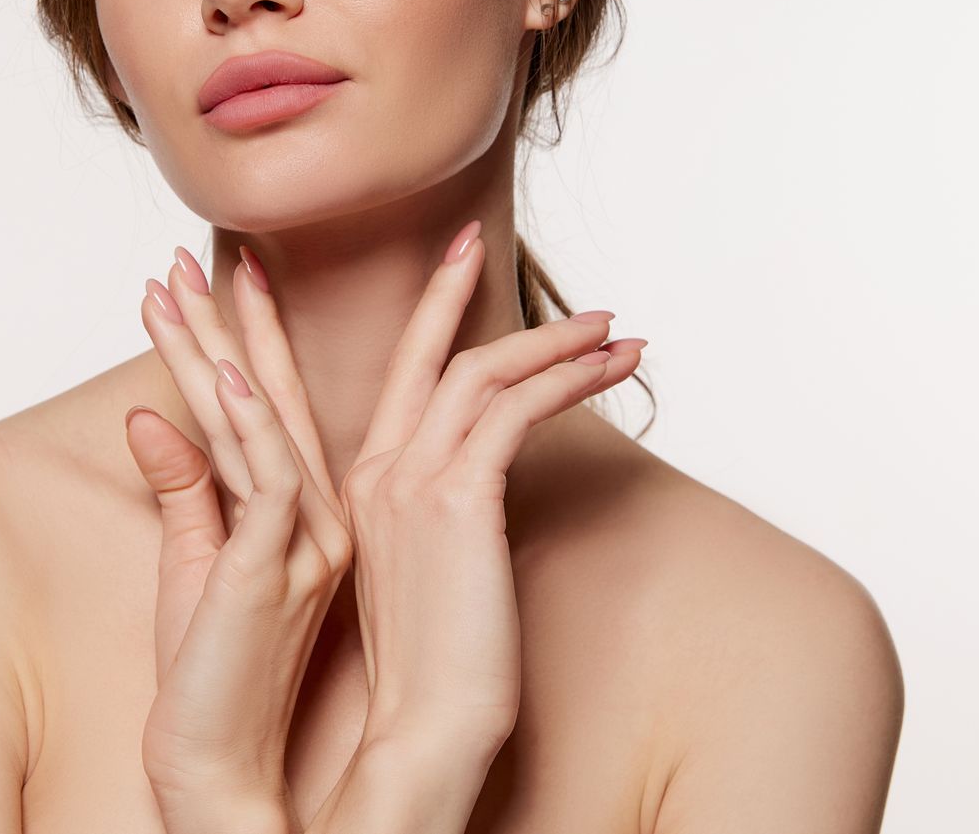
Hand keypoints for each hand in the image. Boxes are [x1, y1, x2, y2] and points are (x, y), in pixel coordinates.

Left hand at [123, 248, 350, 823]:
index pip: (275, 404)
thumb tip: (148, 417)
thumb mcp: (193, 563)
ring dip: (221, 349)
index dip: (252, 336)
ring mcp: (306, 538)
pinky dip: (248, 423)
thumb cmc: (207, 673)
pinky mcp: (280, 567)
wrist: (218, 762)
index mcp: (302, 511)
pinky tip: (227, 374)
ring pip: (264, 421)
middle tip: (214, 248)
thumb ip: (183, 486)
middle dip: (245, 317)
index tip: (230, 271)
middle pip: (277, 394)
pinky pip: (266, 480)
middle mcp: (317, 513)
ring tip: (182, 284)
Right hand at [338, 220, 644, 761]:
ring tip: (611, 328)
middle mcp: (377, 473)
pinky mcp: (457, 499)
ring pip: (481, 372)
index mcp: (363, 488)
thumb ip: (444, 514)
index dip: (422, 314)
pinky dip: (570, 377)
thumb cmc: (438, 672)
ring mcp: (411, 483)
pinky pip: (518, 409)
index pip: (396, 379)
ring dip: (554, 341)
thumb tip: (485, 486)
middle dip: (455, 291)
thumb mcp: (432, 574)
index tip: (450, 262)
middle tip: (479, 242)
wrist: (423, 735)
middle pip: (427, 356)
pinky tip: (615, 369)